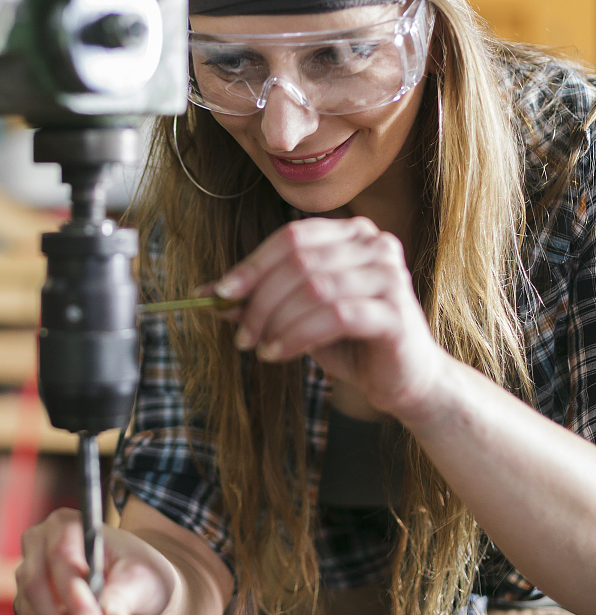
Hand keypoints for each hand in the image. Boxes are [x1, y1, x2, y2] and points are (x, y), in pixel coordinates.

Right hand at [14, 508, 177, 614]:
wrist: (138, 589)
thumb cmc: (140, 573)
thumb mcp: (141, 578)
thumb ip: (123, 598)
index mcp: (66, 526)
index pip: (60, 558)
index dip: (73, 595)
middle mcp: (40, 551)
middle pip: (39, 592)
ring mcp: (32, 583)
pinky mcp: (33, 614)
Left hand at [213, 217, 446, 422]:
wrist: (405, 380)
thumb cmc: (352, 341)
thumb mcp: (299, 315)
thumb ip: (261, 299)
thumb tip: (209, 294)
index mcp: (353, 234)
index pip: (292, 237)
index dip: (253, 265)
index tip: (222, 293)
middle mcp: (375, 244)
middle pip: (300, 261)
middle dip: (261, 299)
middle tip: (241, 332)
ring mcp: (390, 276)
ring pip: (314, 288)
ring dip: (276, 320)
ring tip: (259, 347)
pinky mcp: (395, 312)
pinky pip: (334, 316)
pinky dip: (297, 335)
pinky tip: (278, 353)